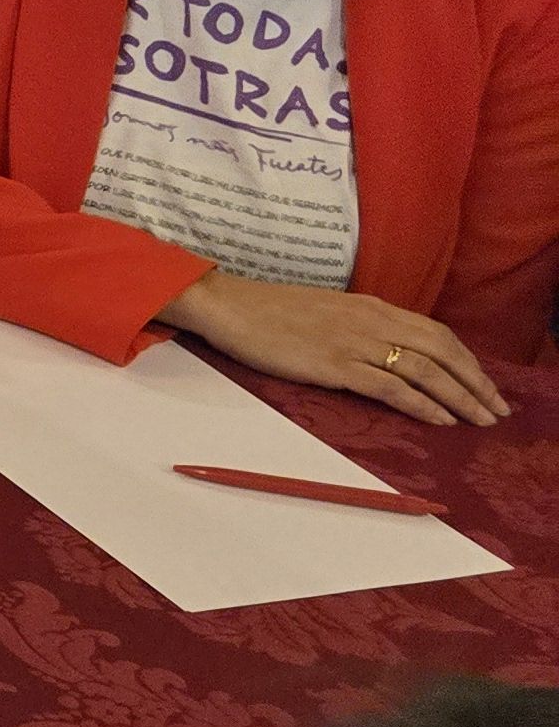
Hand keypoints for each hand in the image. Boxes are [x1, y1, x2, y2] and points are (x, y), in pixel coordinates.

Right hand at [161, 272, 505, 427]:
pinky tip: (441, 419)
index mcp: (371, 307)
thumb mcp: (327, 312)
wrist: (229, 306)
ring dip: (461, 397)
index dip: (468, 361)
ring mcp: (355, 343)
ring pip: (426, 371)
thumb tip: (386, 352)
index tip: (486, 385)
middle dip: (477, 383)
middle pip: (442, 352)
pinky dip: (423, 404)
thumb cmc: (269, 311)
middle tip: (498, 410)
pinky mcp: (336, 365)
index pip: (437, 333)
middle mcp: (372, 321)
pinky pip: (392, 387)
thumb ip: (360, 327)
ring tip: (480, 420)